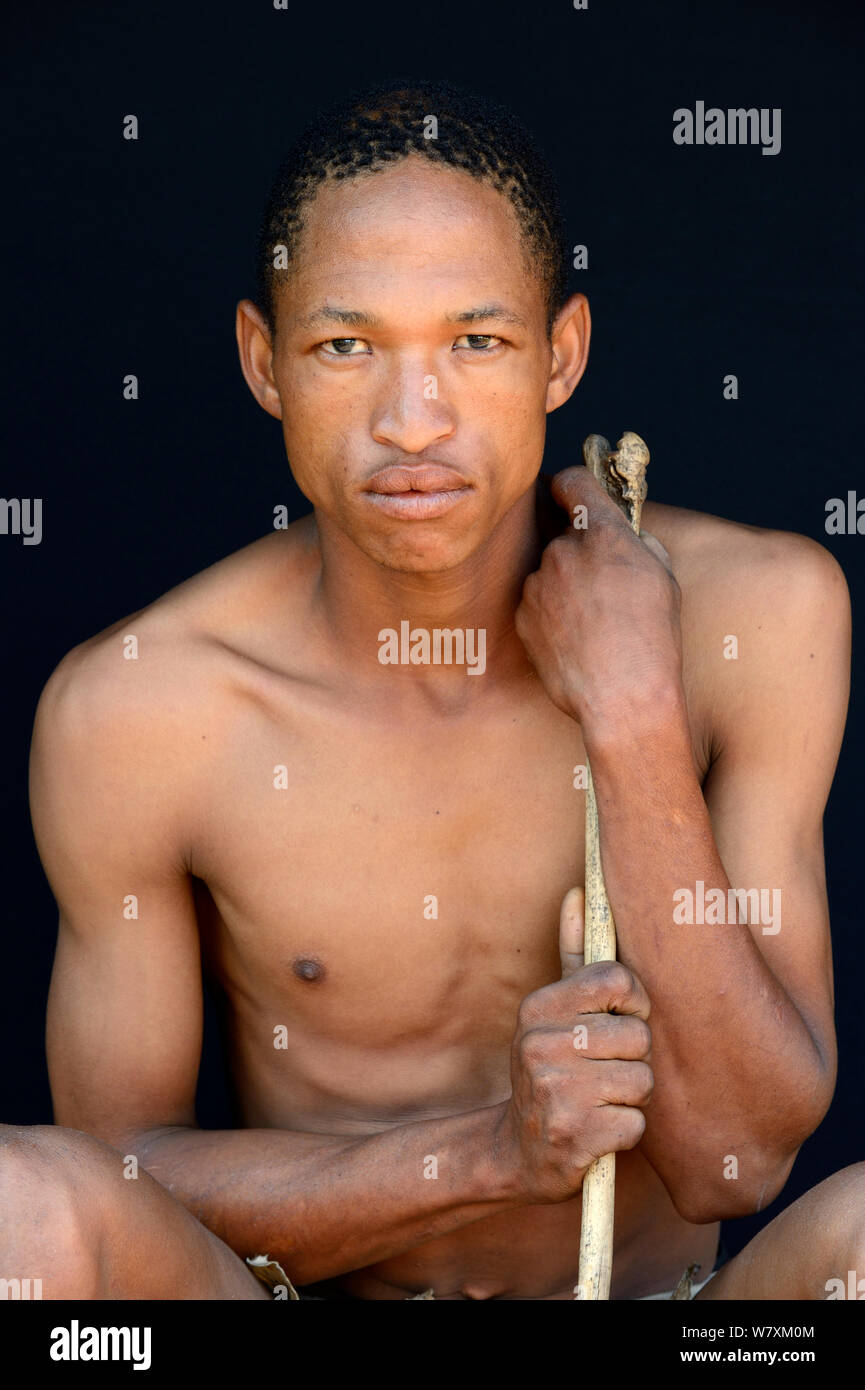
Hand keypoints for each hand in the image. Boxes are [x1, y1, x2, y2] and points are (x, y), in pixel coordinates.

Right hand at [494, 887, 653, 1204]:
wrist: (519, 1149)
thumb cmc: (552, 1068)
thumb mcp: (553, 1013)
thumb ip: (572, 953)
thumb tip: (579, 892)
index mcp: (539, 1007)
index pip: (618, 981)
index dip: (634, 1004)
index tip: (620, 1020)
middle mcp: (540, 1043)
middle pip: (639, 1035)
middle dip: (633, 1060)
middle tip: (602, 1072)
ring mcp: (554, 1090)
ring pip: (643, 1080)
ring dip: (631, 1098)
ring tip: (600, 1100)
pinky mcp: (573, 1135)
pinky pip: (636, 1124)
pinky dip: (625, 1132)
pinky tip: (596, 1130)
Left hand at [515, 467, 682, 725]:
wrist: (622, 697)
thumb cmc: (652, 640)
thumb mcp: (662, 578)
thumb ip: (636, 544)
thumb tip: (623, 538)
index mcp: (602, 534)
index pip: (574, 482)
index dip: (573, 486)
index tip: (573, 493)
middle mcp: (563, 551)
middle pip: (564, 537)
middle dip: (580, 554)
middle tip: (605, 587)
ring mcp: (537, 584)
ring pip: (550, 573)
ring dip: (566, 588)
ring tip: (594, 625)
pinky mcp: (523, 617)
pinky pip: (537, 604)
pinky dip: (552, 616)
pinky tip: (577, 641)